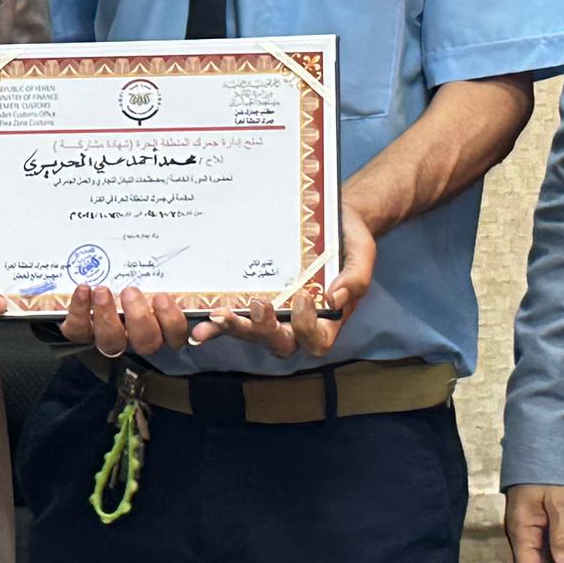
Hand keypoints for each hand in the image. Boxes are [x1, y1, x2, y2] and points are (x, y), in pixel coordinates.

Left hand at [58, 283, 191, 357]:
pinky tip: (83, 289)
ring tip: (102, 291)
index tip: (162, 296)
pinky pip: (78, 331)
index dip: (173, 323)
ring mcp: (108, 336)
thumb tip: (208, 309)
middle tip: (131, 291)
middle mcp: (136, 336)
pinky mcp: (80, 332)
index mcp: (160, 324)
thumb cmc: (133, 276)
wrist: (94, 275)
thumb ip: (188, 290)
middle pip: (146, 342)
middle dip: (138, 317)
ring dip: (107, 316)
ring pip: (111, 341)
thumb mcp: (163, 275)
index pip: (176, 335)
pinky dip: (79, 310)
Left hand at [198, 193, 374, 359]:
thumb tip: (337, 298)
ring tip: (218, 315)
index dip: (307, 327)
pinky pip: (236, 318)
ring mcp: (274, 316)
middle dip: (264, 330)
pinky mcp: (253, 303)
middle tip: (257, 305)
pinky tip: (202, 319)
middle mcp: (297, 325)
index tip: (303, 296)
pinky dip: (218, 323)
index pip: (316, 340)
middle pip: (279, 343)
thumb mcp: (362, 254)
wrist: (333, 219)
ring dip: (235, 328)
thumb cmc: (348, 240)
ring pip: (253, 334)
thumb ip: (356, 278)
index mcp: (326, 320)